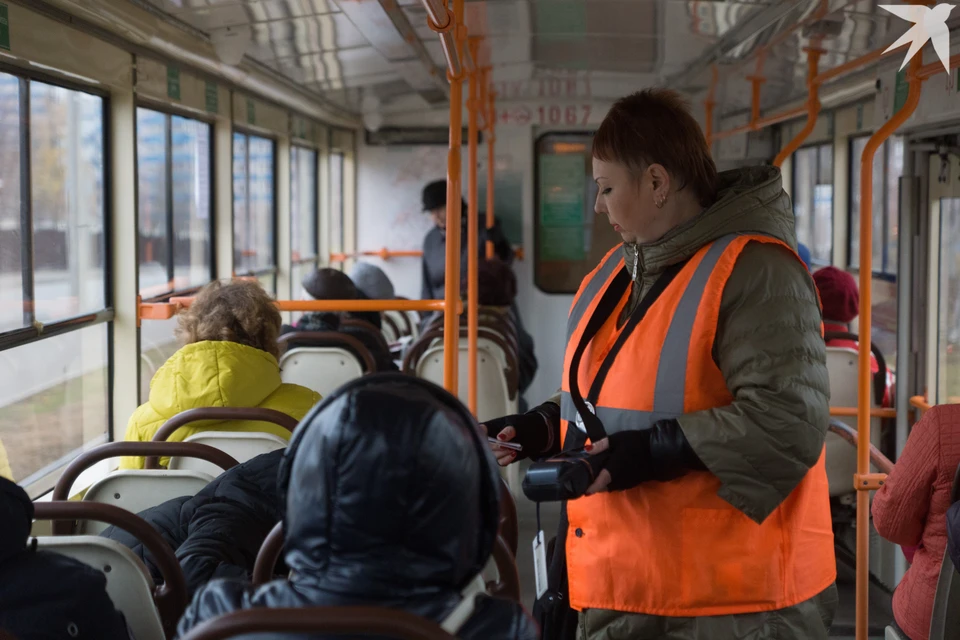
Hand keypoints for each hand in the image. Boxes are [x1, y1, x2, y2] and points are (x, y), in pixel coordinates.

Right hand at [480, 403, 557, 466]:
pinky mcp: (502, 457)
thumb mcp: (518, 424)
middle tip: (506, 446)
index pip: (479, 430)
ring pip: (492, 455)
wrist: (536, 434)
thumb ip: (509, 430)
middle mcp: (490, 439)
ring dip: (502, 454)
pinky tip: (513, 454)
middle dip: (495, 447)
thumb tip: (500, 437)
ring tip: (513, 450)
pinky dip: (506, 459)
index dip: (480, 434)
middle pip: (484, 445)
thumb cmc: (524, 425)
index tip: (488, 436)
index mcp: (490, 427)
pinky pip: (500, 462)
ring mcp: (495, 449)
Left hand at [584, 419, 702, 494]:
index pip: (600, 482)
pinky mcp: (634, 482)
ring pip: (612, 487)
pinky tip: (610, 475)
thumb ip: (601, 445)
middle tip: (588, 478)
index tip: (583, 490)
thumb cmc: (635, 443)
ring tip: (597, 477)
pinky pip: (620, 486)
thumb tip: (586, 450)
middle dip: (596, 485)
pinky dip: (613, 483)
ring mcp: (628, 482)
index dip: (591, 487)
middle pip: (604, 486)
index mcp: (614, 469)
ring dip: (604, 485)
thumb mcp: (617, 439)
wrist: (657, 449)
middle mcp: (620, 479)